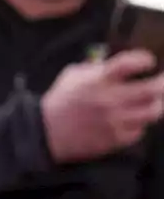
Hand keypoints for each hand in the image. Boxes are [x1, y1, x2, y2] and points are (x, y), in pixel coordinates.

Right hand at [41, 51, 164, 163]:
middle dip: (163, 83)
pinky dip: (140, 124)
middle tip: (162, 81)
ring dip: (157, 105)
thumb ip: (95, 68)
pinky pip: (140, 130)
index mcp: (98, 81)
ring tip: (153, 101)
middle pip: (153, 89)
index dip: (144, 59)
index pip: (130, 64)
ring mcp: (115, 121)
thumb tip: (113, 62)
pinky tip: (134, 120)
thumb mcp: (72, 75)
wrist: (45, 133)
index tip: (149, 61)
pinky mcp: (116, 139)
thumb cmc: (59, 102)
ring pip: (153, 111)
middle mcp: (110, 100)